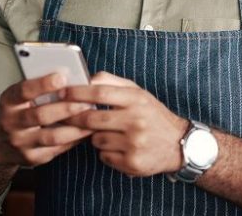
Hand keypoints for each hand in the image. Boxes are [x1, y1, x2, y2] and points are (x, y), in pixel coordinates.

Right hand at [0, 73, 94, 166]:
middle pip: (40, 115)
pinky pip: (57, 149)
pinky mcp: (32, 158)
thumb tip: (79, 79)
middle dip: (67, 108)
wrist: (1, 143)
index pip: (23, 91)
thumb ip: (42, 87)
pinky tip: (87, 131)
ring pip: (52, 136)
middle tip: (88, 100)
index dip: (42, 84)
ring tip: (93, 117)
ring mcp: (20, 143)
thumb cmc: (20, 111)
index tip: (62, 77)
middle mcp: (10, 123)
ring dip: (76, 127)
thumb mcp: (22, 96)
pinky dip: (74, 139)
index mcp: (8, 102)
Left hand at [61, 72, 188, 176]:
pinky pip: (104, 156)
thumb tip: (87, 79)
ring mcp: (134, 143)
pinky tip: (118, 148)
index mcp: (136, 100)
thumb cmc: (153, 115)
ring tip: (109, 134)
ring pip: (96, 139)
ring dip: (95, 137)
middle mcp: (136, 121)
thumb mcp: (139, 93)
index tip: (62, 93)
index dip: (78, 92)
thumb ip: (113, 83)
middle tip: (67, 117)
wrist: (179, 144)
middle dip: (76, 118)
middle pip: (93, 118)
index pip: (100, 92)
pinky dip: (106, 152)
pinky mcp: (133, 162)